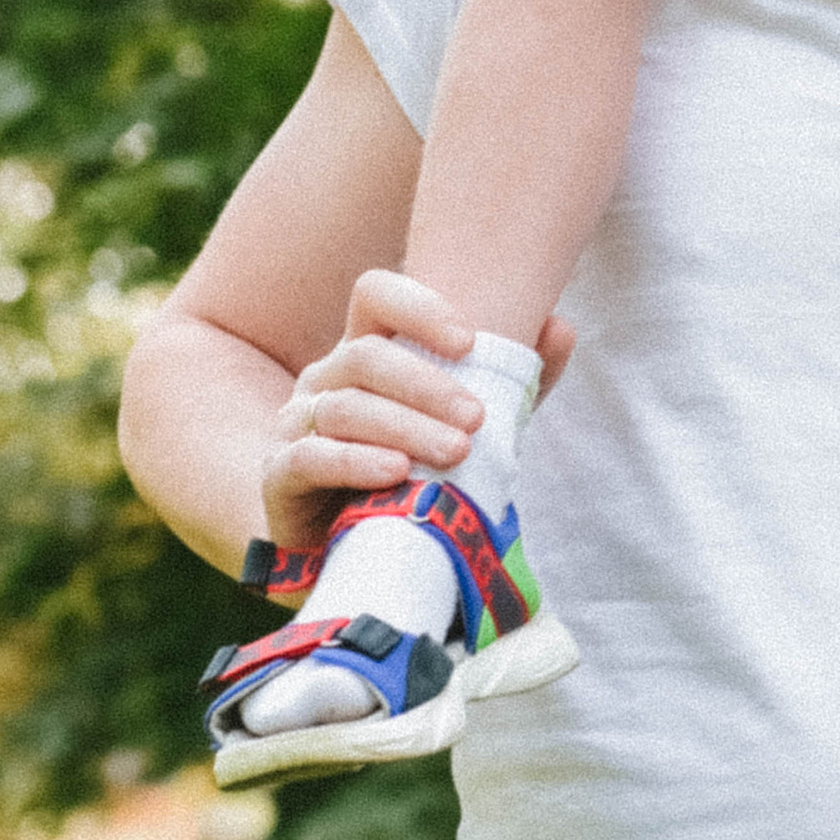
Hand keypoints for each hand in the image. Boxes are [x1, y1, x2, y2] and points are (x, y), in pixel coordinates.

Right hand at [259, 271, 573, 557]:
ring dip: (405, 428)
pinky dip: (354, 462)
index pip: (376, 294)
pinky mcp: (279, 474)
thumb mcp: (468, 422)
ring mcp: (295, 421)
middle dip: (427, 385)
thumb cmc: (417, 469)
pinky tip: (395, 473)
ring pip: (344, 408)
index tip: (471, 340)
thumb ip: (514, 378)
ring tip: (454, 453)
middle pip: (365, 356)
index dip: (419, 306)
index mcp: (367, 347)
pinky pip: (309, 457)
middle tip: (477, 418)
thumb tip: (560, 328)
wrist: (357, 545)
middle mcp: (326, 375)